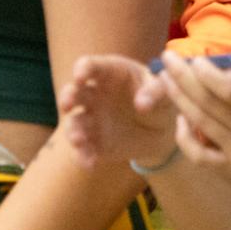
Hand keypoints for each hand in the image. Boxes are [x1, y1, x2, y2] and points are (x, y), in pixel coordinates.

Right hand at [58, 53, 174, 170]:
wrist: (161, 129)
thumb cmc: (159, 98)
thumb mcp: (163, 90)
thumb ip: (154, 91)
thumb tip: (141, 105)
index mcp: (107, 74)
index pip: (89, 65)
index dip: (82, 69)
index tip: (81, 76)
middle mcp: (92, 95)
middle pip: (73, 92)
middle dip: (67, 97)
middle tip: (67, 104)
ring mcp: (91, 119)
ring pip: (74, 123)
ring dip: (73, 131)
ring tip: (79, 140)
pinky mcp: (94, 142)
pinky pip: (83, 150)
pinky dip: (83, 157)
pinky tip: (89, 164)